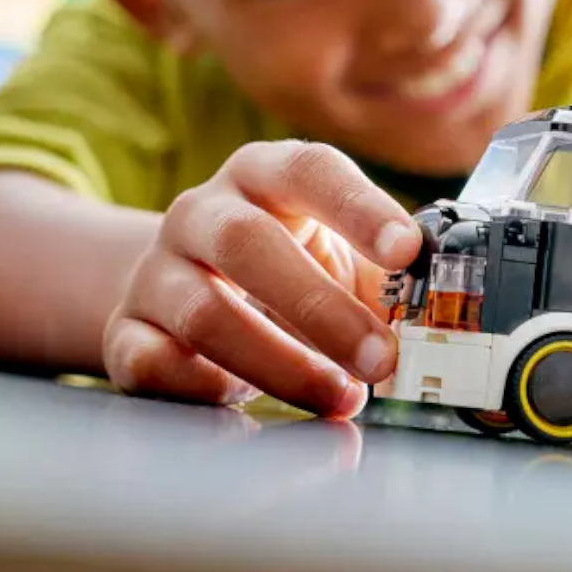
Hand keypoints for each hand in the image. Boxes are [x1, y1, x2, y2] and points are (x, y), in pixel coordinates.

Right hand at [104, 141, 422, 417]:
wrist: (179, 288)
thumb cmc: (283, 269)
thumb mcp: (336, 256)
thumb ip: (388, 278)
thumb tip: (446, 317)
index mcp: (262, 175)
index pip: (308, 169)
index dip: (358, 207)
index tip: (407, 250)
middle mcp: (201, 213)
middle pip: (248, 245)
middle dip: (322, 310)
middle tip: (380, 359)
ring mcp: (156, 272)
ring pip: (203, 313)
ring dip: (280, 364)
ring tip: (339, 398)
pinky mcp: (125, 332)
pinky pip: (153, 361)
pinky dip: (204, 388)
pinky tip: (246, 402)